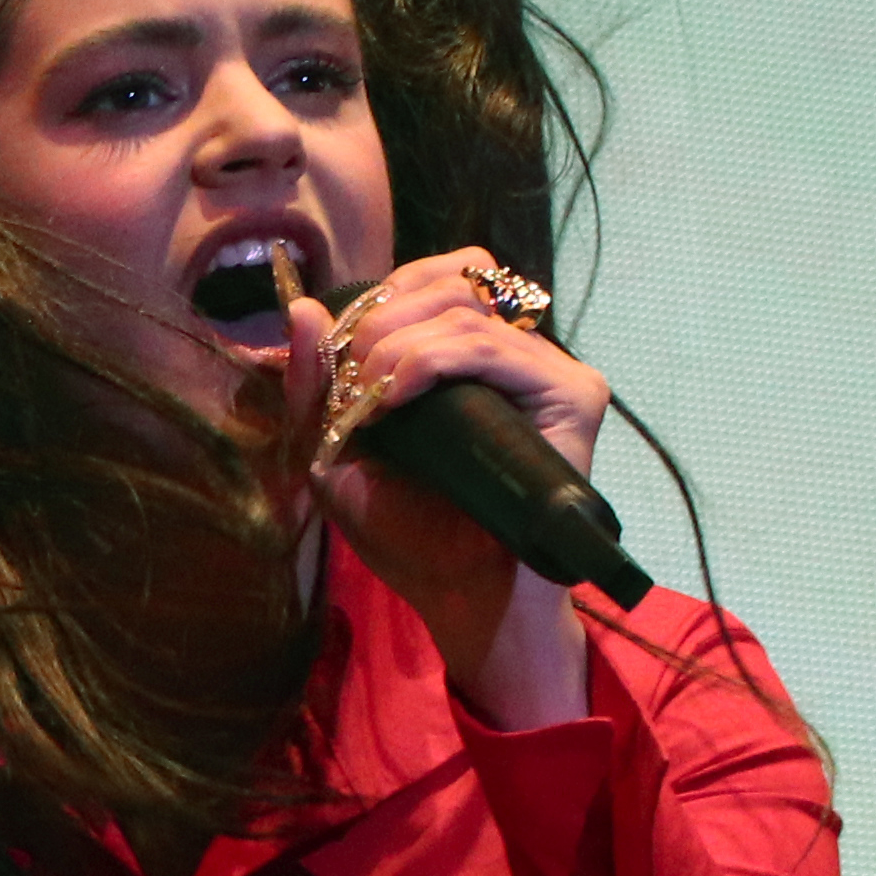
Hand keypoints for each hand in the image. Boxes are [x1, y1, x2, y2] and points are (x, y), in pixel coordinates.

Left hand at [268, 246, 605, 722]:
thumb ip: (315, 384)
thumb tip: (303, 306)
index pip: (440, 277)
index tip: (345, 354)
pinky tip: (398, 399)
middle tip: (355, 379)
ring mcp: (549, 371)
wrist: (461, 598)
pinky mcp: (573, 396)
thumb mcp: (337, 454)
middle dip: (384, 318)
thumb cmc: (409, 535)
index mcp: (476, 355)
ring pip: (464, 310)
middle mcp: (519, 353)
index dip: (386, 296)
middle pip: (454, 277)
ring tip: (373, 400)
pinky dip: (431, 360)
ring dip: (397, 345)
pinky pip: (492, 347)